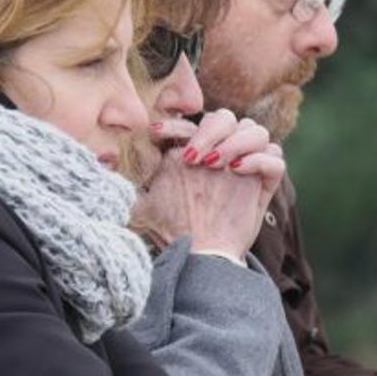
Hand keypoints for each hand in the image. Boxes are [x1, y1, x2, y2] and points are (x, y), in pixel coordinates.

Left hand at [138, 110, 284, 257]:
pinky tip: (237, 171)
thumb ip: (125, 184)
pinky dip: (259, 160)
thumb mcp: (142, 206)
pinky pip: (275, 159)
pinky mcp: (264, 184)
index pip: (191, 122)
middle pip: (227, 117)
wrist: (200, 258)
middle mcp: (221, 153)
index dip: (175, 122)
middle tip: (194, 156)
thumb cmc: (170, 230)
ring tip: (217, 164)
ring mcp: (245, 166)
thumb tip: (101, 163)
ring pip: (255, 131)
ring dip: (236, 141)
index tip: (156, 134)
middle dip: (211, 130)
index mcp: (194, 150)